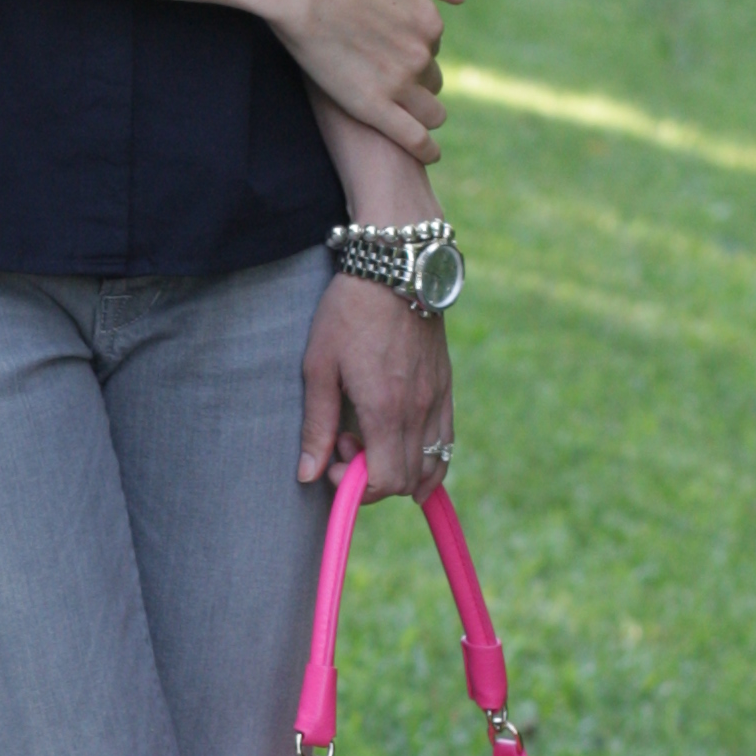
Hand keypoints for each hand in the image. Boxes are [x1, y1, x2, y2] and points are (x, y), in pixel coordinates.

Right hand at [268, 0, 460, 160]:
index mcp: (429, 20)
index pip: (432, 43)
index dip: (413, 44)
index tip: (392, 46)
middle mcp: (421, 54)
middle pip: (433, 78)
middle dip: (419, 80)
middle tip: (393, 81)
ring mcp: (399, 84)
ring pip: (430, 112)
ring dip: (426, 115)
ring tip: (414, 119)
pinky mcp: (374, 108)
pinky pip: (414, 139)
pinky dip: (425, 149)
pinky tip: (429, 154)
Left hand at [298, 274, 455, 497]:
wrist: (395, 269)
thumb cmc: (348, 313)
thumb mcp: (319, 366)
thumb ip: (317, 425)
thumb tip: (308, 474)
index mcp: (384, 409)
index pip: (384, 481)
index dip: (356, 487)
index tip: (333, 462)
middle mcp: (418, 411)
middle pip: (407, 480)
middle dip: (373, 477)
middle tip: (346, 442)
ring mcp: (437, 400)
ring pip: (432, 465)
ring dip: (401, 469)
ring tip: (373, 440)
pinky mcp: (446, 388)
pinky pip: (447, 442)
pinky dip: (429, 459)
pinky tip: (404, 447)